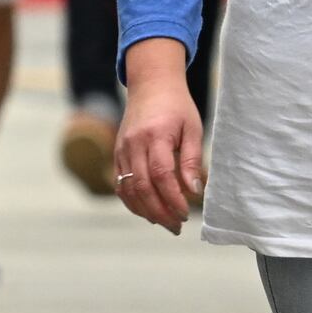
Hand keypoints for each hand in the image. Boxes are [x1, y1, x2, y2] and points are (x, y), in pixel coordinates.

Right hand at [113, 65, 205, 230]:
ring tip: (165, 223)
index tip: (186, 213)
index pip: (161, 175)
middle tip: (176, 226)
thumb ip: (192, 160)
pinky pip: (120, 183)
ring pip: (127, 189)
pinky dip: (132, 201)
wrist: (150, 86)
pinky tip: (148, 211)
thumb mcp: (193, 129)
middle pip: (141, 186)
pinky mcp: (117, 154)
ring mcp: (121, 150)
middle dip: (159, 211)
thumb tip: (194, 191)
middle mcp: (133, 144)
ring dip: (145, 210)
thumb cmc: (177, 107)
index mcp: (155, 136)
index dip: (173, 198)